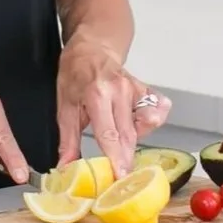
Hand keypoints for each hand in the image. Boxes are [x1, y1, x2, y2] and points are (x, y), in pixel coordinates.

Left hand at [55, 37, 171, 176]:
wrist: (93, 47)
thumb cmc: (76, 73)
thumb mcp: (65, 104)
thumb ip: (68, 139)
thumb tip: (65, 167)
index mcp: (97, 94)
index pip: (109, 133)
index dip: (115, 157)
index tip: (119, 175)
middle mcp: (120, 91)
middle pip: (129, 134)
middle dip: (126, 158)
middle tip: (120, 174)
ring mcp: (136, 89)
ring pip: (146, 125)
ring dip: (136, 137)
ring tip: (120, 136)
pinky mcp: (146, 88)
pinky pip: (158, 110)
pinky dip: (151, 121)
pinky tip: (138, 123)